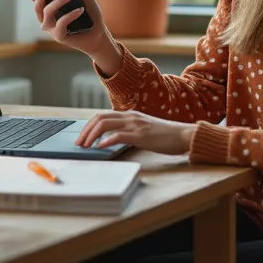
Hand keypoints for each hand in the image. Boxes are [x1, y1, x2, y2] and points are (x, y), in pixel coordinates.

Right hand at [22, 0, 117, 65]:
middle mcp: (46, 15)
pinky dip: (70, 15)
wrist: (99, 33)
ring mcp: (51, 27)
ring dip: (58, 1)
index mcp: (48, 4)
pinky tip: (80, 10)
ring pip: (46, 12)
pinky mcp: (59, 36)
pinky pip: (60, 24)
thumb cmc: (89, 12)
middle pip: (36, 2)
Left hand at [76, 110, 197, 155]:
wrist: (183, 135)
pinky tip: (100, 148)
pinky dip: (106, 141)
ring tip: (86, 146)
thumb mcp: (144, 130)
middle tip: (79, 143)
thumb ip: (130, 131)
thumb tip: (113, 139)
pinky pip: (119, 135)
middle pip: (100, 118)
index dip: (89, 126)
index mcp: (130, 115)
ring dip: (91, 136)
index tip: (82, 137)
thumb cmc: (165, 136)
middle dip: (85, 131)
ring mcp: (135, 125)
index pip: (102, 116)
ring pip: (105, 125)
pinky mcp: (141, 135)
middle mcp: (130, 116)